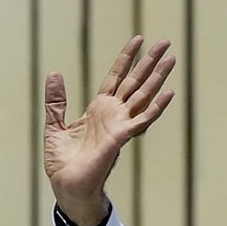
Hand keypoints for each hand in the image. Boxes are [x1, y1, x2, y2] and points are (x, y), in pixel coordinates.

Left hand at [43, 36, 175, 225]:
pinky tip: (169, 92)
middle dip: (149, 62)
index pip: (115, 78)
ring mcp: (119, 125)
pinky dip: (156, 107)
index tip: (138, 40)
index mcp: (98, 110)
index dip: (126, 59)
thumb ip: (56, 101)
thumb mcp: (54, 125)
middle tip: (166, 42)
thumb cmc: (62, 162)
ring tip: (172, 58)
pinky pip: (142, 120)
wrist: (66, 185)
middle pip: (134, 82)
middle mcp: (112, 115)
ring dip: (157, 77)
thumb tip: (54, 73)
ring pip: (142, 96)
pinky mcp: (120, 138)